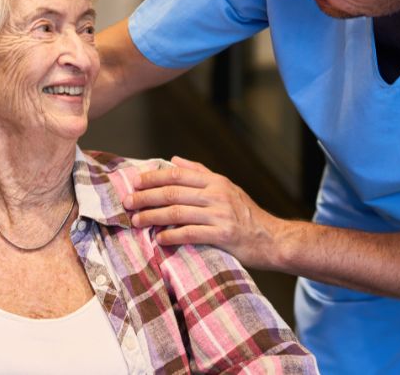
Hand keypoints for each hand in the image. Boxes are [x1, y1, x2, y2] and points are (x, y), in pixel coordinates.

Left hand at [124, 156, 278, 268]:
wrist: (272, 238)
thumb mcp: (226, 187)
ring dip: (153, 217)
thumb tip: (174, 159)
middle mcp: (216, 195)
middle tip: (127, 202)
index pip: (177, 175)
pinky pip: (191, 234)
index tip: (133, 182)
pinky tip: (159, 238)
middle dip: (146, 197)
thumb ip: (200, 173)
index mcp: (215, 181)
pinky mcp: (223, 235)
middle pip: (173, 192)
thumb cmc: (246, 214)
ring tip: (136, 221)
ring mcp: (220, 215)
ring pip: (177, 212)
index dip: (153, 177)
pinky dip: (172, 235)